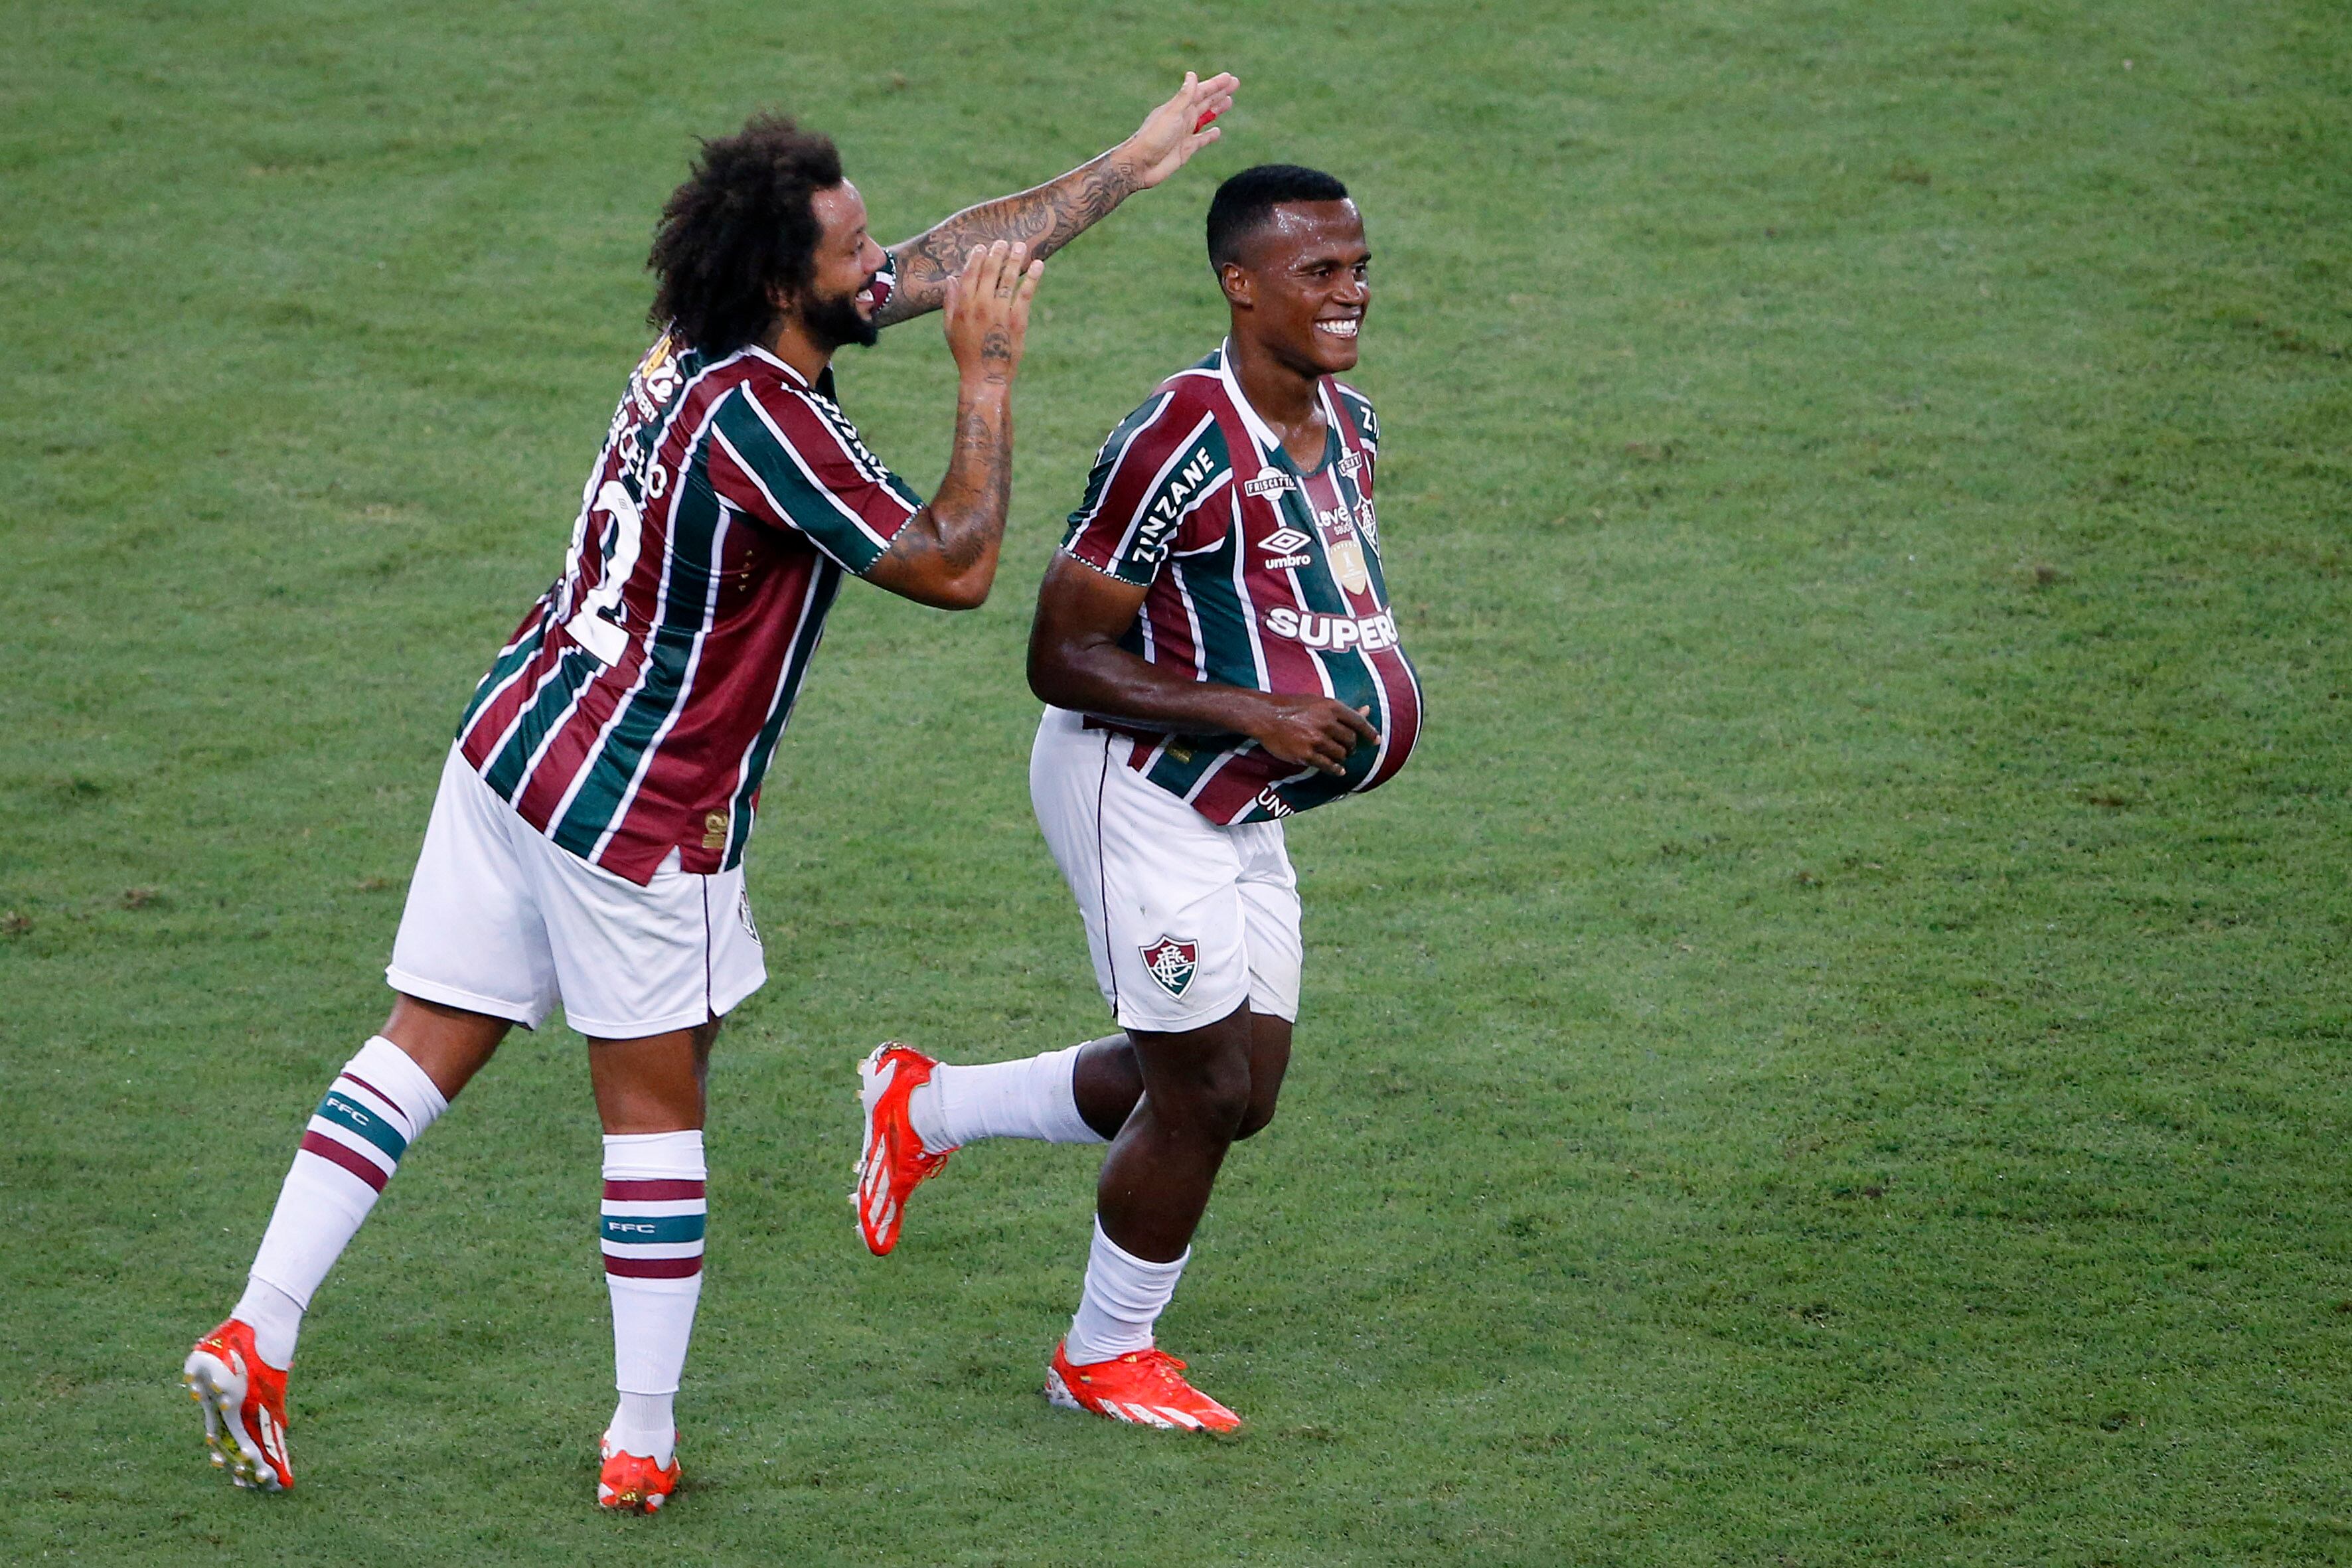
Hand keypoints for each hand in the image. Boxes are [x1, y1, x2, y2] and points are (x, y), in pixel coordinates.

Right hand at [941, 240, 1043, 384]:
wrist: (984, 377)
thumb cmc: (966, 354)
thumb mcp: (950, 329)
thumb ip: (949, 302)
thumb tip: (950, 278)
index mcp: (963, 306)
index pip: (969, 274)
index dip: (976, 258)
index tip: (982, 247)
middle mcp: (980, 305)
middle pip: (989, 271)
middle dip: (997, 253)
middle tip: (1003, 243)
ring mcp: (999, 312)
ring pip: (1007, 278)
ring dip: (1015, 259)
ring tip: (1021, 246)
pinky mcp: (1017, 320)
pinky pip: (1026, 293)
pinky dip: (1033, 277)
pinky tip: (1038, 264)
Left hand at [1119, 70, 1239, 188]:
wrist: (1141, 164)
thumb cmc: (1153, 137)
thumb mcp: (1172, 114)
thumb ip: (1184, 96)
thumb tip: (1192, 75)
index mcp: (1179, 107)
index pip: (1201, 92)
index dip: (1215, 85)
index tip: (1230, 78)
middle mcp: (1182, 118)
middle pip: (1205, 102)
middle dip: (1220, 92)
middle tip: (1235, 83)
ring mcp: (1184, 134)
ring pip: (1205, 117)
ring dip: (1216, 109)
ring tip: (1229, 102)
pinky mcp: (1186, 149)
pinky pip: (1202, 140)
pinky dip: (1210, 136)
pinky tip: (1217, 131)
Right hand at [1248, 695, 1377, 774]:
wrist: (1266, 716)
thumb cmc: (1292, 707)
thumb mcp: (1319, 702)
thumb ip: (1343, 710)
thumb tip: (1367, 710)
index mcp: (1331, 707)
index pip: (1358, 721)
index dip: (1370, 732)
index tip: (1376, 741)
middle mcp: (1326, 723)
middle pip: (1351, 740)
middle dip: (1351, 747)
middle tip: (1348, 749)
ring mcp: (1316, 739)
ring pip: (1341, 754)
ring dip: (1342, 758)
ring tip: (1337, 756)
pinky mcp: (1306, 754)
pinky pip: (1328, 766)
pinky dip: (1336, 770)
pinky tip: (1339, 771)